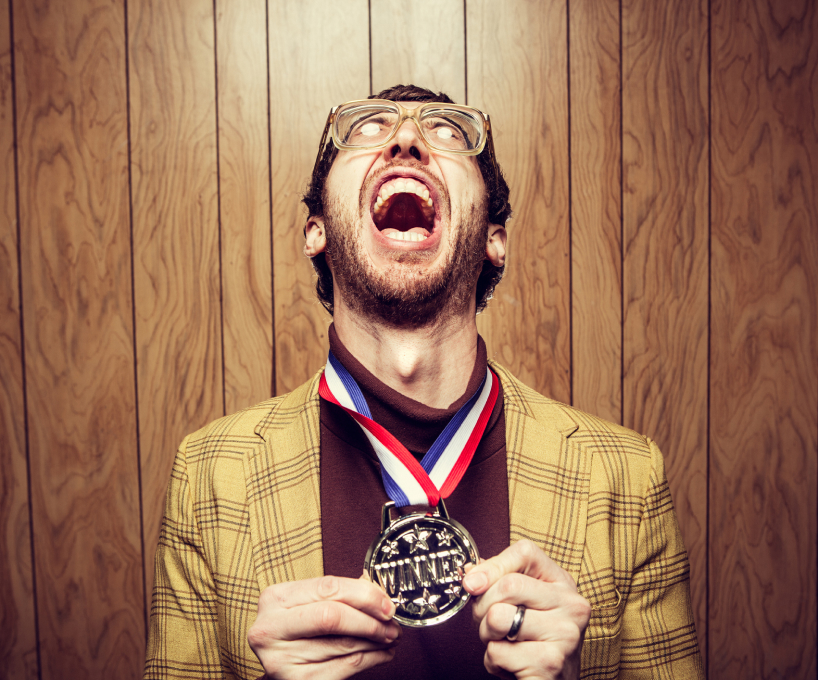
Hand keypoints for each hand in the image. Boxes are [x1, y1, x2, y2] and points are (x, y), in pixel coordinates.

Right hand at [247, 573, 400, 679]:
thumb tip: (377, 589)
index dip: (363, 594)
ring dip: (375, 641)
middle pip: (332, 616)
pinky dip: (371, 659)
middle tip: (392, 623)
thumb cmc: (294, 630)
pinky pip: (345, 667)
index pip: (327, 587)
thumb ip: (338, 593)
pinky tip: (382, 653)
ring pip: (343, 644)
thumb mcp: (306, 604)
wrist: (277, 664)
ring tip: (390, 636)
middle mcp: (271, 627)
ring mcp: (282, 657)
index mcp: (275, 598)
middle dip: (370, 620)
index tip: (386, 602)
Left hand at [462, 540, 590, 679]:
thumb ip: (500, 582)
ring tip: (503, 643)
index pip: (525, 553)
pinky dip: (493, 662)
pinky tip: (512, 665)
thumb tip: (471, 571)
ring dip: (487, 635)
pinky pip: (497, 651)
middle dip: (482, 607)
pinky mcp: (550, 663)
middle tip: (487, 623)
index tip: (472, 583)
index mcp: (562, 584)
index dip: (492, 565)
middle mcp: (571, 606)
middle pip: (507, 586)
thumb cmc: (535, 644)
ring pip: (497, 618)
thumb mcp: (523, 606)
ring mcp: (564, 635)